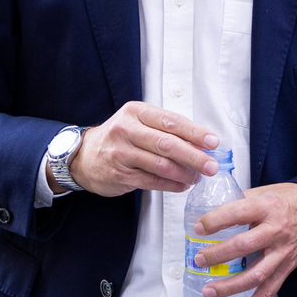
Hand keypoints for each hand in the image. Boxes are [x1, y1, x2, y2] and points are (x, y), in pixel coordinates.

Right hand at [64, 102, 220, 196]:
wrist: (84, 156)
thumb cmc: (119, 137)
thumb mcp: (138, 122)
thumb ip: (165, 129)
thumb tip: (200, 142)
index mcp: (136, 112)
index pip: (171, 121)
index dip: (195, 132)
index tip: (213, 142)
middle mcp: (127, 130)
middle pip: (167, 144)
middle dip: (194, 156)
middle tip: (211, 165)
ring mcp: (121, 153)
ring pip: (161, 164)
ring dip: (184, 173)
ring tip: (198, 177)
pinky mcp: (120, 174)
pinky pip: (152, 180)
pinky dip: (172, 184)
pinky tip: (183, 185)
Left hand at [190, 182, 296, 296]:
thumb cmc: (287, 200)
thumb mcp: (264, 192)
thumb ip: (240, 202)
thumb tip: (208, 211)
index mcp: (267, 207)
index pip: (238, 213)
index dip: (215, 221)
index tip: (198, 229)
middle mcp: (276, 231)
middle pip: (245, 246)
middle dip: (218, 255)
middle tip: (199, 260)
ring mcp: (282, 253)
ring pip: (256, 274)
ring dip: (230, 287)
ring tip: (208, 291)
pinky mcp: (287, 269)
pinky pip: (268, 291)